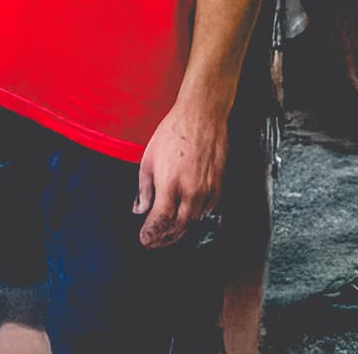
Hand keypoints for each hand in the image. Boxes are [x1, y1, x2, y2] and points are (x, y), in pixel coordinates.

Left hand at [135, 102, 225, 248]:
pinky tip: (185, 216)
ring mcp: (207, 191)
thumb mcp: (148, 158)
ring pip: (193, 222)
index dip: (151, 234)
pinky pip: (206, 211)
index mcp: (170, 185)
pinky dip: (194, 218)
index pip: (160, 221)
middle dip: (164, 238)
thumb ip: (144, 188)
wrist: (201, 117)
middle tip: (154, 241)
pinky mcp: (218, 188)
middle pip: (178, 228)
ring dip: (179, 230)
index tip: (144, 240)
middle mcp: (190, 192)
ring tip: (166, 233)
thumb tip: (139, 209)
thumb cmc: (172, 133)